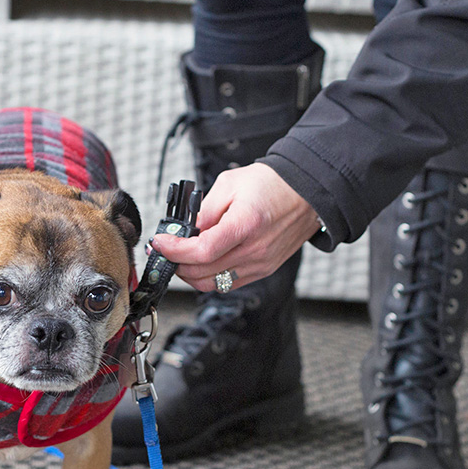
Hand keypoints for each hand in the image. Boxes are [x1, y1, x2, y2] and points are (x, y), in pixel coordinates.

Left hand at [152, 163, 321, 291]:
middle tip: (163, 250)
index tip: (160, 242)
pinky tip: (201, 261)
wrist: (307, 192)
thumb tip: (183, 230)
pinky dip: (209, 276)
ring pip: (213, 284)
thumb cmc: (272, 184)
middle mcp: (255, 250)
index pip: (202, 250)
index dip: (174, 250)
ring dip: (190, 274)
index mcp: (246, 225)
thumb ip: (204, 210)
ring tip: (180, 257)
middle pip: (202, 272)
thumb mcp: (229, 184)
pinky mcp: (264, 270)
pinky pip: (228, 283)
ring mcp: (261, 264)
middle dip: (175, 263)